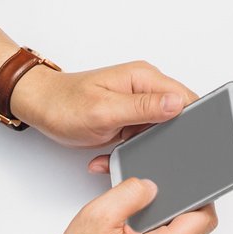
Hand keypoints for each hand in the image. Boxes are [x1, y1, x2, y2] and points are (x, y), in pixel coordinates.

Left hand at [12, 60, 197, 151]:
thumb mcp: (105, 110)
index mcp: (144, 78)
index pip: (185, 98)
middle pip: (177, 117)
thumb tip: (178, 104)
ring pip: (159, 132)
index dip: (193, 121)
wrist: (39, 107)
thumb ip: (144, 108)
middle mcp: (145, 89)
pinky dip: (128, 150)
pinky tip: (109, 155)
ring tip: (117, 153)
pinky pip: (141, 138)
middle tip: (141, 150)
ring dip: (142, 148)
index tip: (186, 142)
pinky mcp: (129, 119)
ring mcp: (138, 105)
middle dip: (164, 140)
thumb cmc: (64, 104)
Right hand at [32, 177, 217, 233]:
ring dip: (157, 222)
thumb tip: (151, 185)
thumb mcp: (97, 217)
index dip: (198, 194)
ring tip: (128, 223)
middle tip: (140, 202)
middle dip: (168, 206)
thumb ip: (130, 193)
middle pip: (190, 226)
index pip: (204, 218)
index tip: (185, 183)